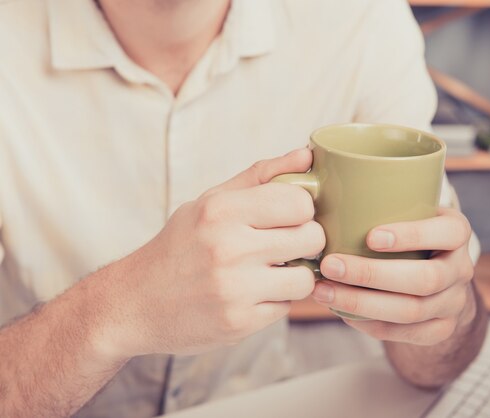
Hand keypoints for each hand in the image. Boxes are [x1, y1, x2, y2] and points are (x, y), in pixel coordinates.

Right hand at [101, 148, 324, 357]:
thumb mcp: (210, 202)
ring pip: (305, 279)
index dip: (303, 209)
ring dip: (295, 276)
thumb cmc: (179, 246)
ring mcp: (234, 289)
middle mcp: (228, 248)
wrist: (133, 303)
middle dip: (306, 241)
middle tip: (287, 245)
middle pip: (312, 238)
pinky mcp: (238, 323)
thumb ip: (260, 176)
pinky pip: (286, 308)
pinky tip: (253, 294)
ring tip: (273, 271)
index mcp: (221, 210)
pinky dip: (275, 301)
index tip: (290, 217)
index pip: (300, 202)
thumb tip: (306, 156)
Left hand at [312, 207, 474, 345]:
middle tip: (330, 264)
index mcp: (456, 231)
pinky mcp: (439, 329)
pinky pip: (403, 333)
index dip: (412, 236)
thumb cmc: (408, 230)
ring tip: (323, 291)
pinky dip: (368, 323)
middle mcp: (460, 268)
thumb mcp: (409, 208)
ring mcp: (453, 303)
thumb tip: (311, 167)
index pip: (446, 232)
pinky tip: (340, 310)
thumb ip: (377, 193)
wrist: (439, 277)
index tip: (370, 236)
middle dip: (372, 275)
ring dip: (361, 302)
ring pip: (411, 311)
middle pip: (424, 279)